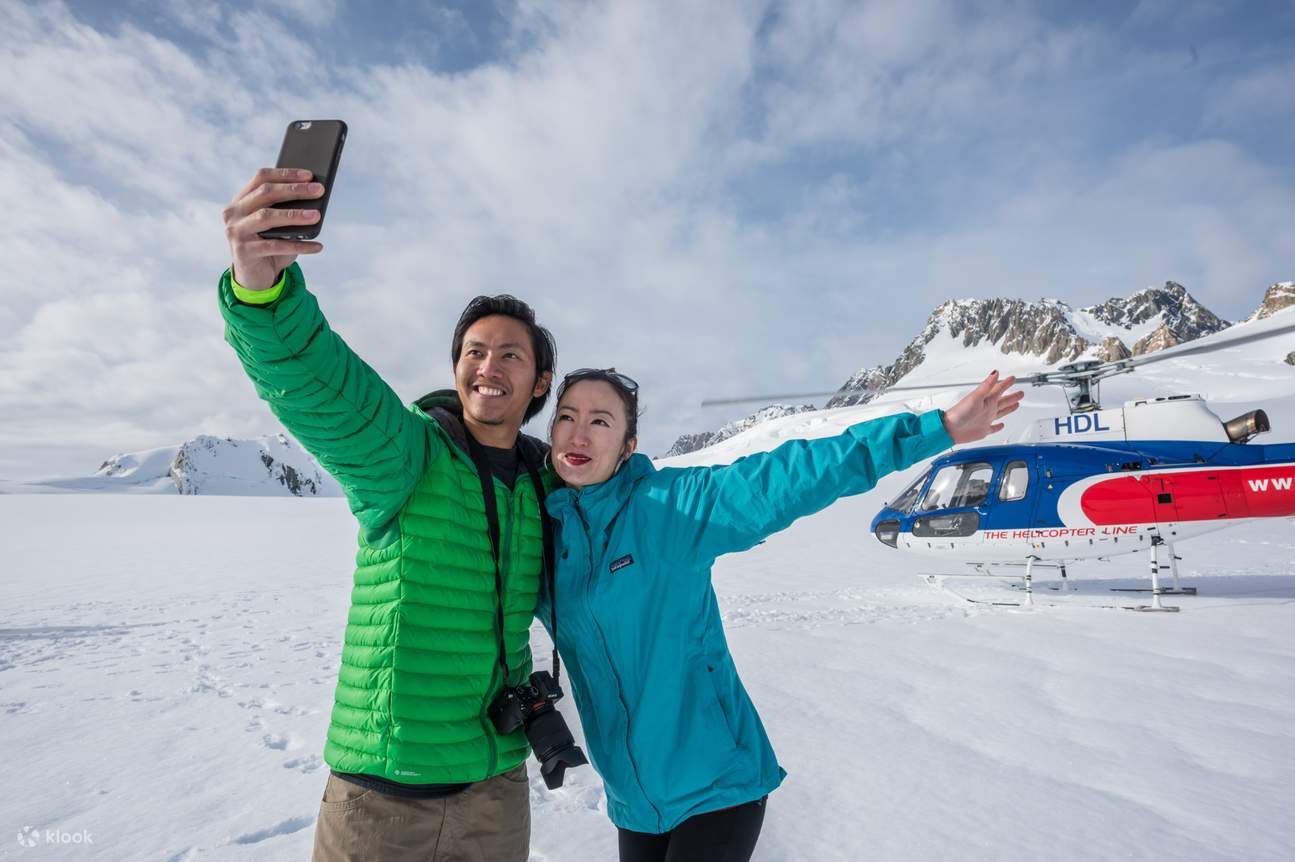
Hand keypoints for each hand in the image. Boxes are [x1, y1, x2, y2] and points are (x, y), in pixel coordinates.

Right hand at [222, 168, 325, 289]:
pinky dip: (298, 246)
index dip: (285, 174)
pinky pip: (275, 246)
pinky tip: (317, 246)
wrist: (255, 276)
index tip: (309, 174)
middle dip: (294, 190)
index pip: (261, 178)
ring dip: (294, 215)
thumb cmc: (270, 244)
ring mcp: (236, 232)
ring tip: (317, 215)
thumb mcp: (277, 224)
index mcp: (241, 200)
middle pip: (265, 194)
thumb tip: (314, 196)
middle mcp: (233, 213)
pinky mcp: (243, 252)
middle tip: (318, 190)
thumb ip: (286, 209)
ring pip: (266, 217)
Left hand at [942, 371, 1023, 444]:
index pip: (999, 389)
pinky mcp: (984, 430)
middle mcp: (987, 408)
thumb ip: (986, 386)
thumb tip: (994, 373)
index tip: (1013, 378)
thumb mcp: (975, 397)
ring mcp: (986, 419)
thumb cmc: (960, 413)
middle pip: (1003, 400)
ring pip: (1001, 412)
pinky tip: (1001, 425)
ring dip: (1009, 408)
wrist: (950, 429)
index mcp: (986, 400)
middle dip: (1012, 396)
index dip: (1007, 383)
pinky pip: (994, 428)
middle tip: (1020, 392)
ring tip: (1016, 403)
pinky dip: (999, 426)